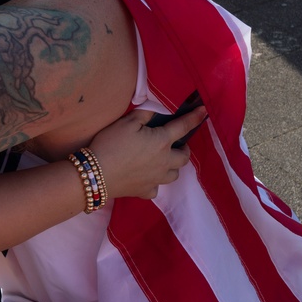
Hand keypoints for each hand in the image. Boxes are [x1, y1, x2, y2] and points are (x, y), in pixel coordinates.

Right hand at [87, 106, 206, 199]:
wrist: (96, 174)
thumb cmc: (111, 144)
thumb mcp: (126, 122)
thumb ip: (145, 114)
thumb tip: (157, 109)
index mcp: (161, 141)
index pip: (183, 127)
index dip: (195, 118)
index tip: (205, 111)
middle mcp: (164, 161)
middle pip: (184, 157)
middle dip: (184, 149)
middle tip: (176, 144)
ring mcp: (156, 179)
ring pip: (174, 175)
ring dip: (172, 166)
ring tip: (163, 161)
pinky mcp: (146, 191)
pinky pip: (157, 188)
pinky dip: (154, 182)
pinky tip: (146, 177)